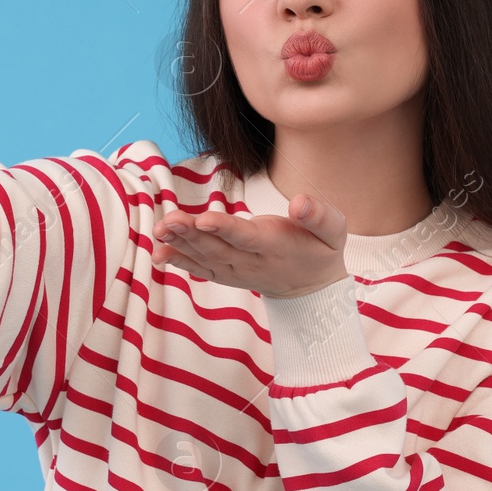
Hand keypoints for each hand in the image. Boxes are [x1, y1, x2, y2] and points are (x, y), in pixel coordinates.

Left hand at [150, 194, 349, 297]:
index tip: (205, 219)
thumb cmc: (321, 249)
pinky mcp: (226, 274)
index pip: (247, 237)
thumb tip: (300, 202)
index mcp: (276, 246)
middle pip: (218, 247)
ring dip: (180, 243)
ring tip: (159, 229)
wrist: (312, 288)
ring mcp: (236, 270)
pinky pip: (199, 269)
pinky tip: (158, 251)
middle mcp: (252, 262)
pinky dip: (179, 261)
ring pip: (205, 257)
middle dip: (192, 233)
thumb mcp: (333, 231)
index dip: (225, 228)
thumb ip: (319, 216)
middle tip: (169, 220)